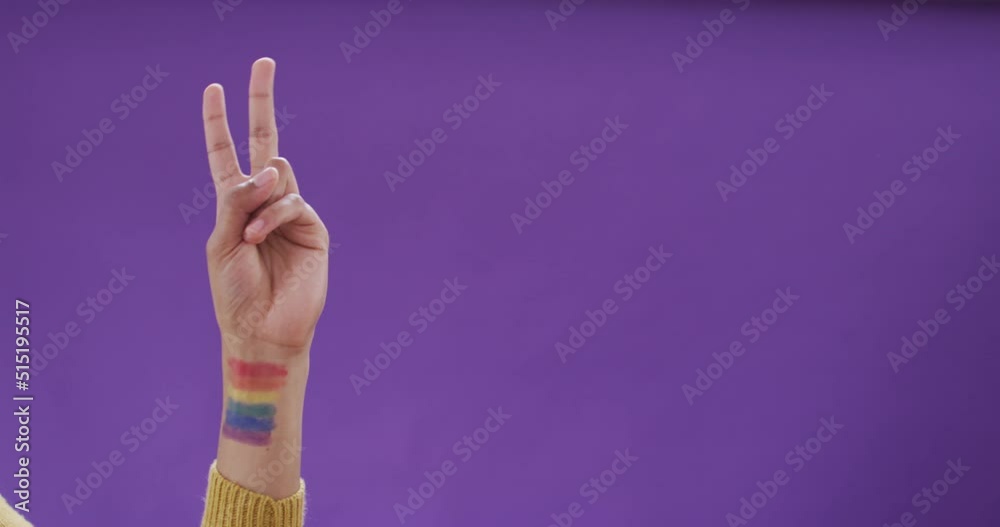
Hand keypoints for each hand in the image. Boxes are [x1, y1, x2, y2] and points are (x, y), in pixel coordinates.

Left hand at [202, 58, 328, 356]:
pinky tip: (260, 237)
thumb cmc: (235, 293)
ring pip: (278, 175)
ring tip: (251, 233)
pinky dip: (272, 216)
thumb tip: (270, 166)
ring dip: (260, 197)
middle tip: (264, 60)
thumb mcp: (221, 243)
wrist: (263, 330)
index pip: (226, 154)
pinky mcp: (313, 228)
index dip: (219, 123)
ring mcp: (291, 213)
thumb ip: (238, 201)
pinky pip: (292, 202)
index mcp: (235, 206)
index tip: (213, 89)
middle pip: (264, 142)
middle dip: (261, 102)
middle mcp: (264, 202)